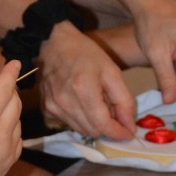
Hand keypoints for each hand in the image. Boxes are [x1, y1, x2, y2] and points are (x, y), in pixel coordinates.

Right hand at [0, 60, 22, 175]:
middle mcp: (1, 134)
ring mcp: (8, 150)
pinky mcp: (10, 162)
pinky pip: (18, 137)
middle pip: (15, 102)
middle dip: (9, 90)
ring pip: (18, 119)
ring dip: (10, 109)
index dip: (10, 73)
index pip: (3, 89)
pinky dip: (12, 127)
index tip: (15, 62)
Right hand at [37, 23, 136, 141]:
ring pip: (81, 130)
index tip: (129, 133)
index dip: (118, 133)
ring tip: (100, 108)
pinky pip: (68, 124)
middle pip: (92, 131)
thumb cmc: (87, 54)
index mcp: (83, 90)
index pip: (103, 125)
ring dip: (94, 125)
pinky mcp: (46, 108)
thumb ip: (123, 101)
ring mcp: (52, 106)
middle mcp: (64, 102)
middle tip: (117, 117)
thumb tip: (129, 128)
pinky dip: (80, 121)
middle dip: (108, 129)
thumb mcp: (112, 72)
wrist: (55, 42)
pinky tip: (84, 106)